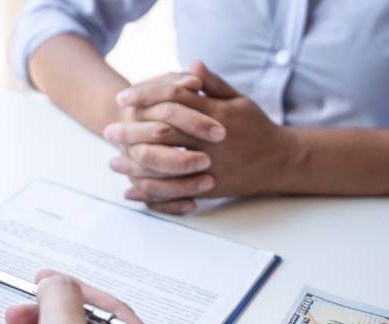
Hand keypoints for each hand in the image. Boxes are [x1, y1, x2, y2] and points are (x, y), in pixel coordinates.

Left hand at [105, 61, 293, 213]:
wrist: (280, 161)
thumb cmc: (254, 127)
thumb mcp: (238, 100)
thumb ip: (212, 84)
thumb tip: (189, 64)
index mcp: (217, 115)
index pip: (175, 99)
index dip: (147, 96)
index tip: (123, 98)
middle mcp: (212, 141)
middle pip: (163, 133)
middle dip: (132, 132)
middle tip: (108, 132)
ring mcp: (211, 166)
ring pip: (166, 164)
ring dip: (135, 165)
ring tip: (112, 162)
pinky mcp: (209, 187)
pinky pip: (175, 191)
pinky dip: (151, 192)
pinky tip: (131, 191)